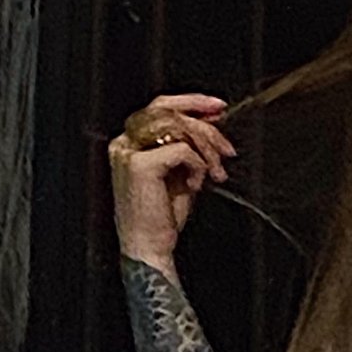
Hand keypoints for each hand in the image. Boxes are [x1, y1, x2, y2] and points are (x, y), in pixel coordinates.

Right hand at [108, 92, 235, 264]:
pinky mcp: (140, 164)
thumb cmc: (163, 217)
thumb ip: (192, 146)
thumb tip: (212, 121)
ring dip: (206, 148)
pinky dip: (198, 166)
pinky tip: (196, 186)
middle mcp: (124, 143)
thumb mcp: (181, 173)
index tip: (219, 108)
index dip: (192, 102)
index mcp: (129, 142)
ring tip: (216, 172)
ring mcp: (128, 152)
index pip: (160, 107)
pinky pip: (182, 150)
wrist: (150, 249)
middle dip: (205, 125)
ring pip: (178, 127)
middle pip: (169, 110)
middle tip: (227, 145)